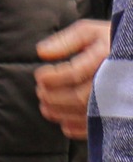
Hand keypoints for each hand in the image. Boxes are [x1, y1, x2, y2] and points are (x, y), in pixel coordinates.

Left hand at [35, 19, 109, 140]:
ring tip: (45, 107)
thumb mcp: (90, 32)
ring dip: (61, 113)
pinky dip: (79, 128)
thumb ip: (65, 41)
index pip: (74, 73)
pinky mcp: (121, 112)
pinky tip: (64, 124)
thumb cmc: (110, 40)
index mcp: (107, 58)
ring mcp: (120, 98)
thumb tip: (41, 52)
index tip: (40, 75)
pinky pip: (100, 126)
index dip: (52, 77)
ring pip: (87, 113)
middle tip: (40, 92)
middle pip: (79, 96)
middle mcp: (115, 80)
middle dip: (53, 97)